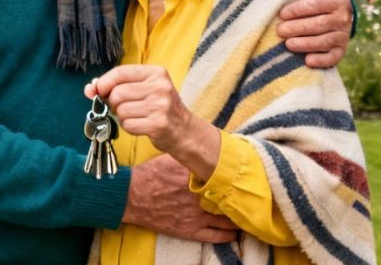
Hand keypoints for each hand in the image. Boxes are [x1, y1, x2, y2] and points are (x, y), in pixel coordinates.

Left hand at [85, 66, 217, 172]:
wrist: (184, 130)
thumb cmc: (159, 107)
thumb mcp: (143, 89)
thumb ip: (117, 85)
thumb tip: (90, 88)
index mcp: (156, 73)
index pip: (121, 72)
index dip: (104, 82)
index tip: (97, 90)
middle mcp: (160, 86)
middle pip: (117, 93)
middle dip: (115, 104)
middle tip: (127, 108)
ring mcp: (161, 105)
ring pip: (121, 111)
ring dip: (123, 117)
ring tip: (138, 116)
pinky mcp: (158, 124)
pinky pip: (128, 125)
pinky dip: (129, 128)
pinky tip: (141, 125)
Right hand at [122, 154, 237, 242]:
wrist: (130, 198)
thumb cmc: (149, 176)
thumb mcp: (170, 158)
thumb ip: (188, 154)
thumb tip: (204, 144)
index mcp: (196, 177)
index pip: (225, 177)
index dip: (236, 176)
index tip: (247, 174)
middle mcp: (199, 197)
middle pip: (228, 198)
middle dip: (239, 196)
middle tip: (250, 193)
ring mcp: (196, 216)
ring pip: (226, 219)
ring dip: (238, 216)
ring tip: (246, 211)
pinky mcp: (190, 230)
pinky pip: (216, 236)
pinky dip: (229, 234)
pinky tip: (235, 231)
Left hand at [276, 0, 352, 67]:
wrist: (344, 16)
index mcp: (336, 1)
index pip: (316, 5)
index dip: (298, 9)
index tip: (282, 13)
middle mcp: (342, 18)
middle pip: (318, 24)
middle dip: (298, 28)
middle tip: (280, 30)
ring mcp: (343, 36)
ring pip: (323, 41)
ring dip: (306, 44)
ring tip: (288, 44)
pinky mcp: (341, 50)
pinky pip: (333, 57)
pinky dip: (321, 60)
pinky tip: (307, 61)